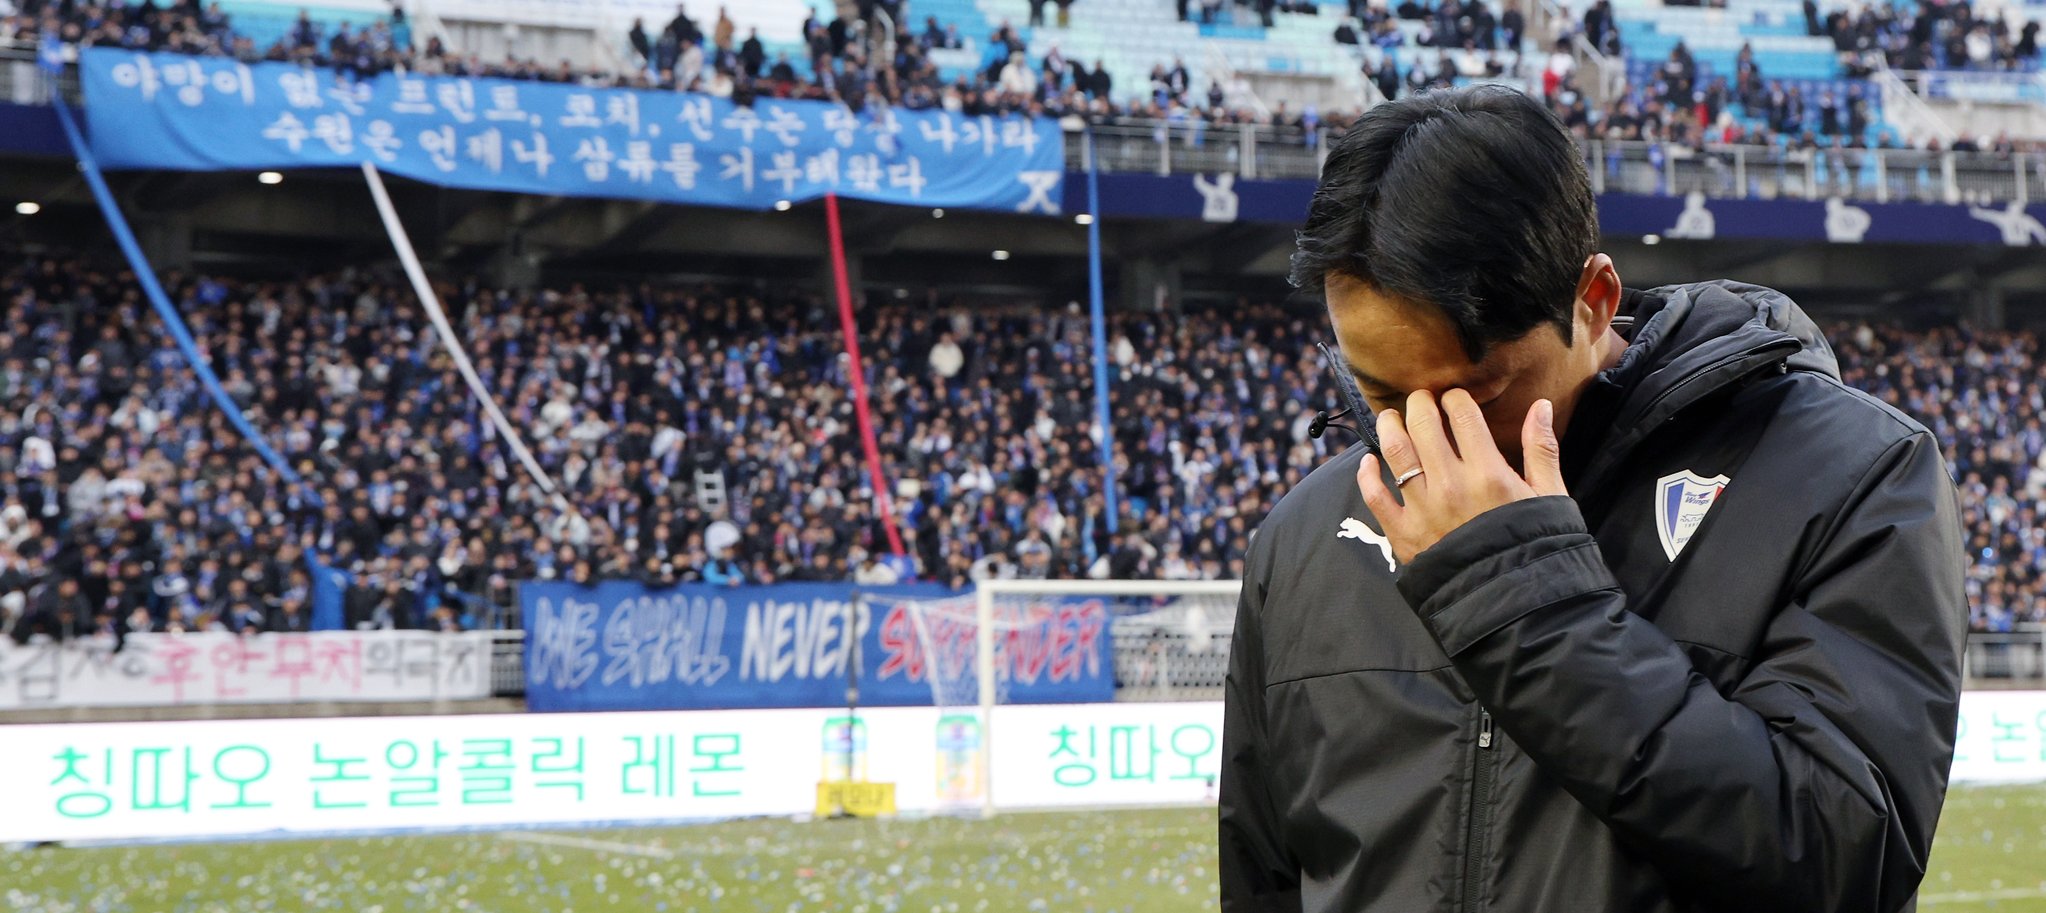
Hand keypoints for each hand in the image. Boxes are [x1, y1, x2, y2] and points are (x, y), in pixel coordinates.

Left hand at [1357, 389, 1567, 563]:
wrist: (1511, 603)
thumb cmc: (1534, 547)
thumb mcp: (1549, 498)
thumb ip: (1541, 449)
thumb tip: (1540, 405)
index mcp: (1489, 474)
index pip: (1463, 415)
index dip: (1455, 398)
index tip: (1454, 398)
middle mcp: (1451, 485)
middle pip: (1423, 425)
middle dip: (1419, 403)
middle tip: (1420, 399)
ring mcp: (1423, 509)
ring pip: (1395, 452)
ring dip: (1389, 427)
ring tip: (1391, 417)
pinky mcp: (1402, 534)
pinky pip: (1375, 497)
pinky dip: (1367, 475)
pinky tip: (1369, 461)